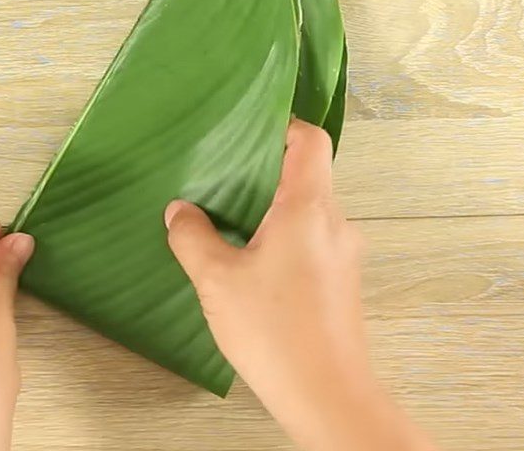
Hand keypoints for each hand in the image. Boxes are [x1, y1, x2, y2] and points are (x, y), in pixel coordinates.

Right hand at [165, 120, 437, 450]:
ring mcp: (343, 253)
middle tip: (225, 177)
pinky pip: (313, 238)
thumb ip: (193, 237)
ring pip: (309, 209)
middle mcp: (335, 222)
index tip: (250, 131)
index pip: (311, 140)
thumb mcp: (218, 281)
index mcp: (308, 208)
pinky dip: (285, 236)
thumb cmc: (276, 333)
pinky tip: (253, 263)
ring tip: (232, 222)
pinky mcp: (342, 280)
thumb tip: (180, 212)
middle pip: (308, 172)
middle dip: (266, 170)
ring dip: (274, 208)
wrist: (329, 399)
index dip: (283, 125)